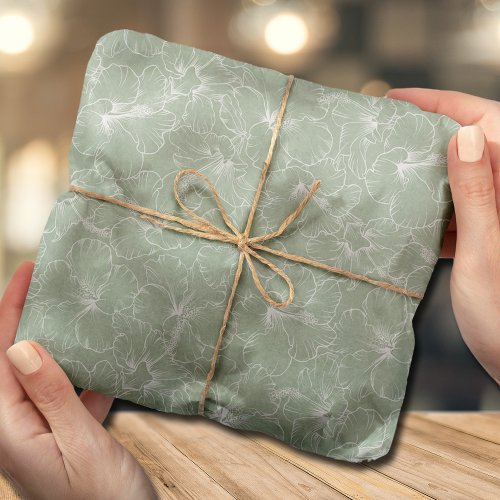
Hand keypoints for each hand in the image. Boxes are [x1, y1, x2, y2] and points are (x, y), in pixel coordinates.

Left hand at [0, 261, 157, 499]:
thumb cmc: (104, 498)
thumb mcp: (79, 443)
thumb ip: (49, 395)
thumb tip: (21, 346)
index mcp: (10, 431)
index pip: (1, 358)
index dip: (10, 312)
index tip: (28, 274)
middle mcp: (18, 428)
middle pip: (15, 362)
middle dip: (26, 320)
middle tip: (48, 284)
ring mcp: (42, 432)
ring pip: (44, 374)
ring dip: (57, 343)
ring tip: (75, 313)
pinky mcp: (65, 435)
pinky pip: (68, 394)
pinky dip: (83, 374)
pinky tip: (103, 363)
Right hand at [387, 88, 499, 384]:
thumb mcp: (485, 252)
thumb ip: (477, 193)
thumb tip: (463, 137)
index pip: (486, 123)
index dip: (440, 105)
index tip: (397, 99)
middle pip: (473, 148)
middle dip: (429, 138)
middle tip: (386, 135)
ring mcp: (498, 218)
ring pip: (463, 180)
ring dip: (428, 176)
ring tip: (389, 173)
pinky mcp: (490, 239)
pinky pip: (460, 212)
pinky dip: (436, 211)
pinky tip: (410, 216)